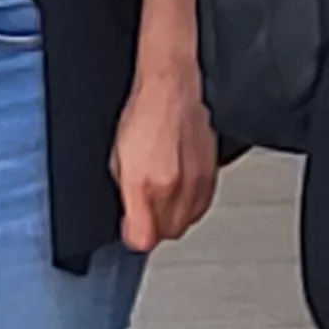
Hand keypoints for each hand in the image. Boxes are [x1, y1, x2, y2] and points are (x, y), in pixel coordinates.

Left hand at [110, 57, 218, 254]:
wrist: (171, 90)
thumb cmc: (142, 116)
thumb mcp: (117, 159)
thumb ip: (125, 195)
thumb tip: (130, 216)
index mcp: (145, 183)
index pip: (143, 239)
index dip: (134, 237)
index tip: (131, 228)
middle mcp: (174, 187)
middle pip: (167, 234)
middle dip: (154, 228)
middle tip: (144, 213)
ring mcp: (196, 182)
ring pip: (186, 223)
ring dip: (173, 217)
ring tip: (162, 199)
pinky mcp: (211, 175)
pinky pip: (201, 207)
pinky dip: (190, 205)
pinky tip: (179, 191)